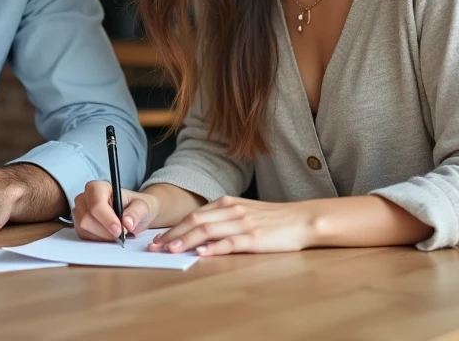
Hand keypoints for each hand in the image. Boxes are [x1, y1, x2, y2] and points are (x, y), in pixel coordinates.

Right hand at [72, 180, 159, 240]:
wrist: (134, 212)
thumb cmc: (136, 206)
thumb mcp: (143, 207)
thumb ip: (136, 213)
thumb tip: (127, 223)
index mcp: (99, 187)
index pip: (96, 204)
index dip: (107, 219)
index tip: (119, 230)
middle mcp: (85, 197)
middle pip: (87, 218)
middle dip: (105, 231)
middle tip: (120, 233)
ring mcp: (80, 210)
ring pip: (83, 228)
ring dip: (101, 236)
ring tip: (116, 233)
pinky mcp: (79, 223)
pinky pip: (83, 235)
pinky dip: (97, 239)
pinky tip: (108, 235)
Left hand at [148, 196, 316, 255]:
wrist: (302, 219)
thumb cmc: (273, 219)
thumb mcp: (244, 212)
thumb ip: (222, 219)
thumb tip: (198, 233)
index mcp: (227, 203)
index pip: (193, 215)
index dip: (174, 228)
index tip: (158, 239)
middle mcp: (231, 210)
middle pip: (195, 221)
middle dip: (173, 235)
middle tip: (156, 247)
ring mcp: (243, 223)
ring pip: (208, 230)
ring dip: (186, 241)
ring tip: (171, 250)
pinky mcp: (255, 238)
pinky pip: (230, 242)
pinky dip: (214, 248)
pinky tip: (202, 253)